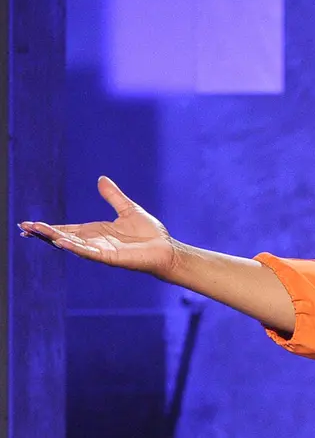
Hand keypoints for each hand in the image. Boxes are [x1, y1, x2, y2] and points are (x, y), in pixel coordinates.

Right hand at [18, 176, 179, 276]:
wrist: (166, 249)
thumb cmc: (149, 234)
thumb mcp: (128, 209)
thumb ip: (113, 196)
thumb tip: (101, 179)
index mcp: (95, 232)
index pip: (66, 229)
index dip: (48, 227)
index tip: (28, 224)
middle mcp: (95, 242)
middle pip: (64, 237)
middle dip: (44, 233)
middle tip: (25, 227)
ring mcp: (101, 251)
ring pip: (72, 244)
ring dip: (55, 238)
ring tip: (37, 231)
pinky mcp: (111, 258)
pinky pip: (89, 252)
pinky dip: (75, 247)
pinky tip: (61, 242)